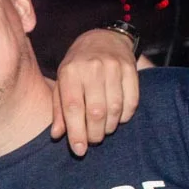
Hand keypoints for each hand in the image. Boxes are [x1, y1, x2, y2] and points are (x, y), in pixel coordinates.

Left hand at [51, 28, 139, 155]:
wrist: (104, 38)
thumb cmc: (78, 66)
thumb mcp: (62, 82)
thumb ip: (59, 109)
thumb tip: (56, 135)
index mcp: (70, 72)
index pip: (73, 107)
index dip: (76, 132)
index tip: (79, 150)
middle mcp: (92, 68)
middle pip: (96, 111)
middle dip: (95, 133)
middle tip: (93, 140)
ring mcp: (114, 67)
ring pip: (115, 109)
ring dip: (110, 127)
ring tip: (104, 130)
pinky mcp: (131, 69)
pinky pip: (132, 101)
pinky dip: (125, 116)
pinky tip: (118, 117)